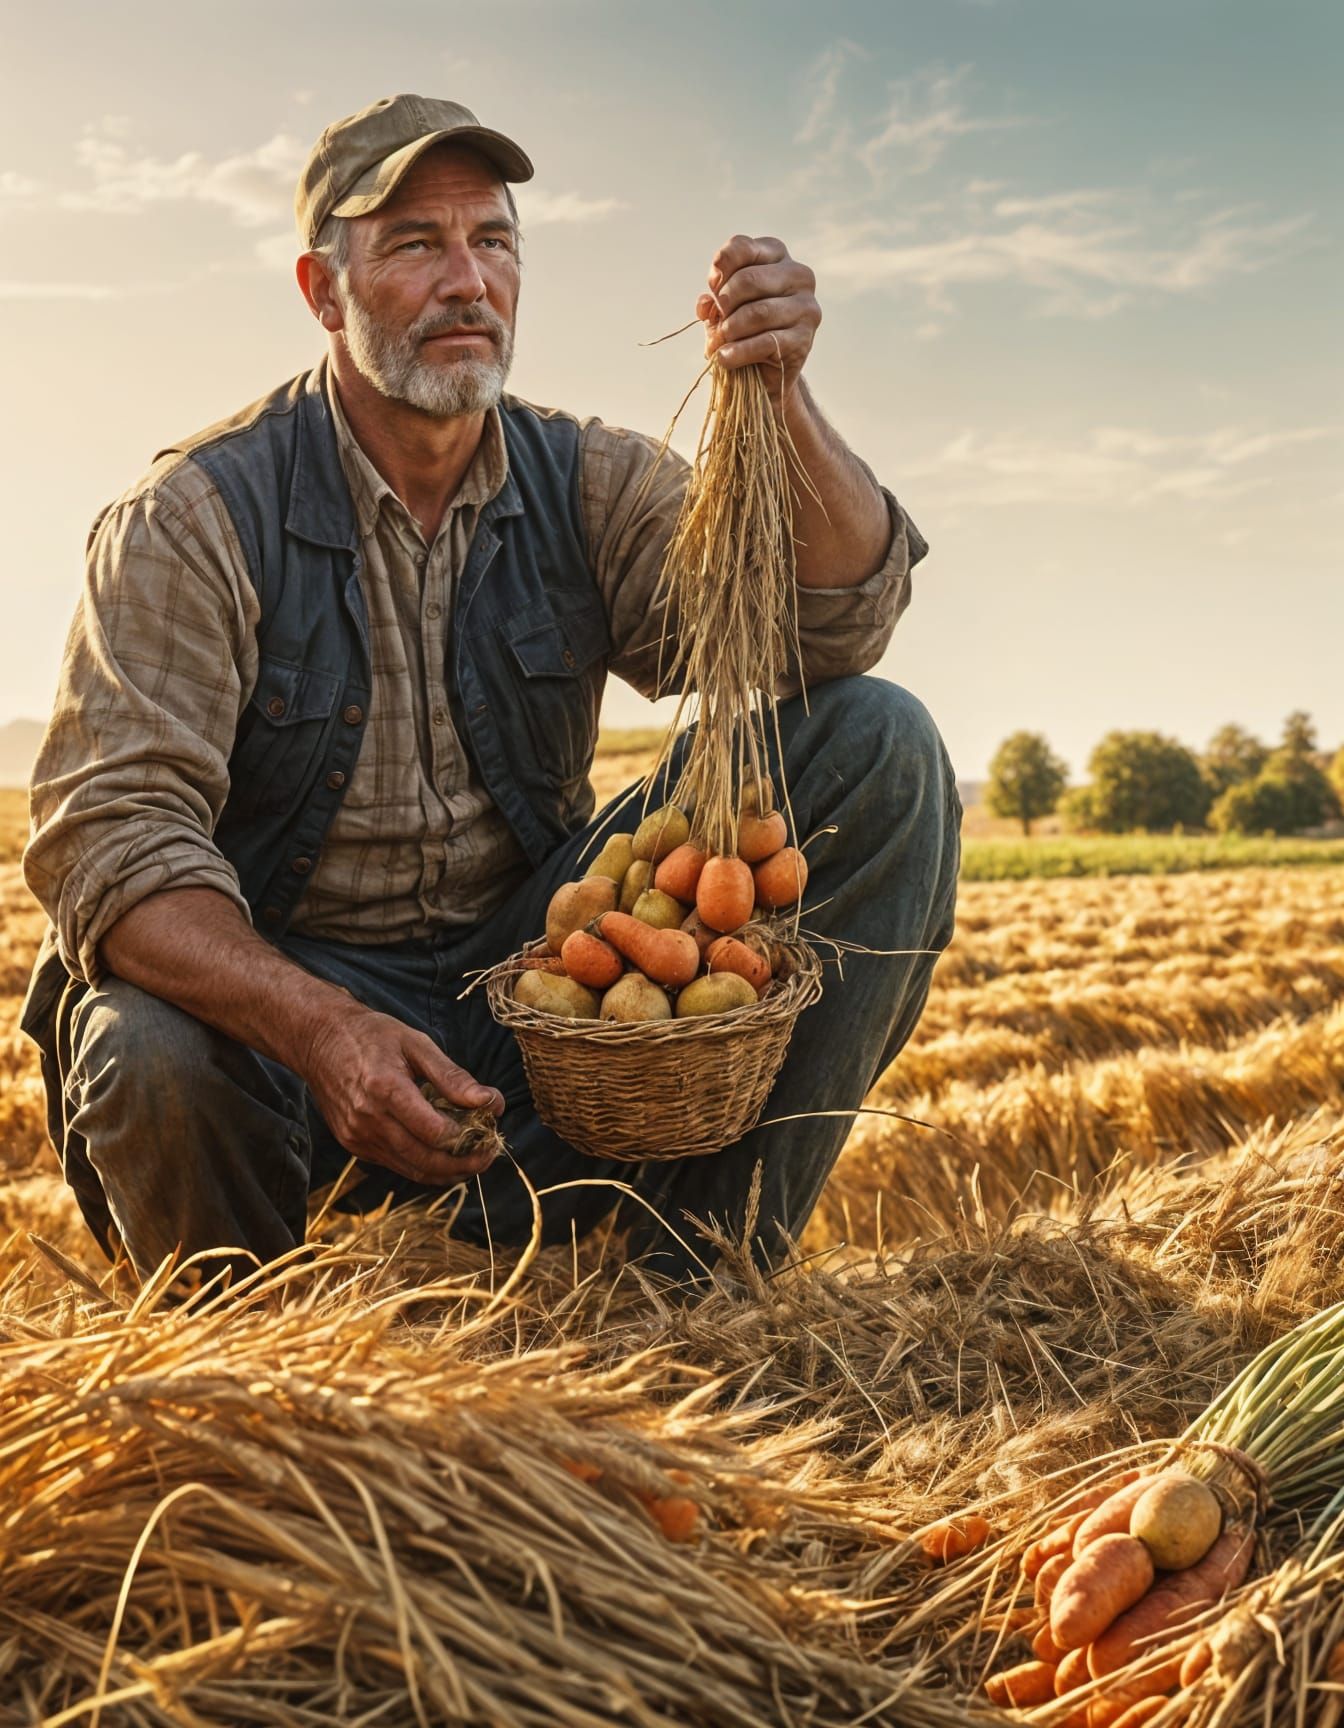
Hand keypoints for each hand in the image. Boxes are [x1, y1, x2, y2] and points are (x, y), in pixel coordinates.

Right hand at [301, 1001, 503, 1185]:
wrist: (318, 1040)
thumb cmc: (371, 1036)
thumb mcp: (416, 1043)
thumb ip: (452, 1076)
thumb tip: (489, 1101)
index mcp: (385, 1089)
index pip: (434, 1132)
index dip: (467, 1137)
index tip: (490, 1128)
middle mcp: (367, 1119)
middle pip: (425, 1160)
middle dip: (464, 1164)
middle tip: (489, 1155)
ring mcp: (357, 1136)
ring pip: (411, 1169)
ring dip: (447, 1172)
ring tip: (473, 1160)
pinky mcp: (353, 1144)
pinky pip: (395, 1164)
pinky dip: (423, 1166)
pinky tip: (443, 1155)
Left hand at [696, 234, 820, 407]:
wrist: (763, 372)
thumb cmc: (742, 329)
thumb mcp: (723, 306)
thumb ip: (714, 296)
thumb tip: (707, 303)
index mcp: (776, 255)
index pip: (742, 247)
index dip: (720, 270)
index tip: (712, 289)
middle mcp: (798, 275)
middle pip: (749, 280)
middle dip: (723, 305)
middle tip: (716, 323)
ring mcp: (806, 307)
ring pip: (758, 313)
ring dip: (729, 331)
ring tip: (717, 344)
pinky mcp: (805, 339)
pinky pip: (766, 342)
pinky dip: (738, 353)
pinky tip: (724, 358)